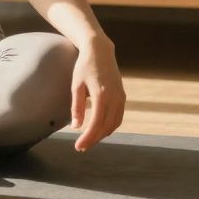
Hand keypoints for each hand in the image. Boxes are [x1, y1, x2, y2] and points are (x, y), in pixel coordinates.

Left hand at [69, 36, 125, 151]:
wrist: (100, 51)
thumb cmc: (84, 66)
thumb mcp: (76, 85)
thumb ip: (76, 107)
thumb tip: (75, 127)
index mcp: (102, 94)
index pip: (96, 124)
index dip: (88, 138)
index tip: (78, 147)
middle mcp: (114, 97)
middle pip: (106, 127)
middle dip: (94, 139)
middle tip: (81, 147)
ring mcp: (120, 97)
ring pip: (114, 124)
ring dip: (102, 134)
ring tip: (89, 140)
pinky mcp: (122, 96)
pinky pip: (118, 117)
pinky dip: (110, 126)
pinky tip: (100, 130)